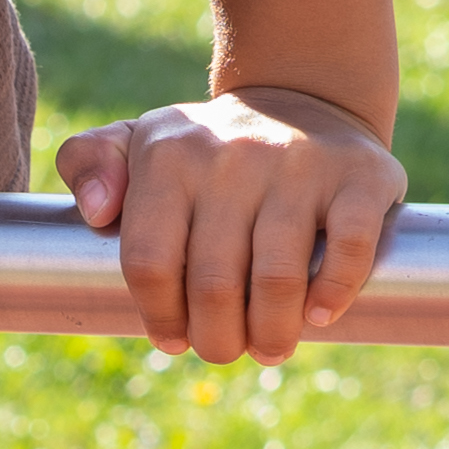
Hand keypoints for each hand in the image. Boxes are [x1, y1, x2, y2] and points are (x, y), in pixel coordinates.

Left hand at [56, 88, 404, 360]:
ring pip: (277, 278)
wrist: (303, 98)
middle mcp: (232, 157)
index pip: (150, 262)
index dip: (160, 315)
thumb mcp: (138, 140)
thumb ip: (89, 162)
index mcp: (169, 156)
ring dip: (271, 333)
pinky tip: (319, 316)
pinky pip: (348, 250)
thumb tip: (97, 212)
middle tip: (225, 350)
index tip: (174, 338)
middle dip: (217, 339)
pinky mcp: (359, 178)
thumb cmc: (207, 148)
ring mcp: (299, 166)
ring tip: (269, 348)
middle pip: (214, 283)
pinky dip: (333, 294)